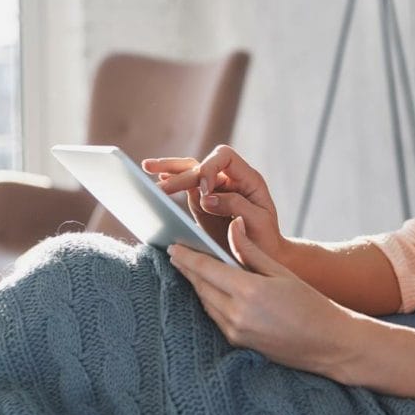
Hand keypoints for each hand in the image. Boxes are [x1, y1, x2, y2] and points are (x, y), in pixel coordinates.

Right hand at [143, 145, 284, 262]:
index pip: (225, 158)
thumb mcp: (258, 222)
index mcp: (248, 179)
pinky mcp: (204, 203)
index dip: (210, 169)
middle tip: (161, 188)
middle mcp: (231, 179)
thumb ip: (235, 205)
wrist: (268, 256)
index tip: (204, 191)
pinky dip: (171, 182)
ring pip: (191, 171)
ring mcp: (216, 189)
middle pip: (202, 164)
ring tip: (146, 168)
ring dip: (170, 169)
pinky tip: (157, 180)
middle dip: (181, 175)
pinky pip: (186, 187)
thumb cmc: (267, 239)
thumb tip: (205, 197)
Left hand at [169, 217, 356, 376]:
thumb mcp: (281, 271)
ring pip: (205, 302)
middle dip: (186, 269)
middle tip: (174, 253)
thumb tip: (233, 226)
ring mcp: (235, 331)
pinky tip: (207, 290)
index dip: (187, 256)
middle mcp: (237, 313)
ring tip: (187, 269)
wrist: (329, 344)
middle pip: (201, 286)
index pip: (207, 269)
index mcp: (249, 290)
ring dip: (195, 285)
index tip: (172, 246)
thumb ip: (251, 251)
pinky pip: (215, 316)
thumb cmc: (311, 303)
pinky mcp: (238, 342)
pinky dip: (208, 300)